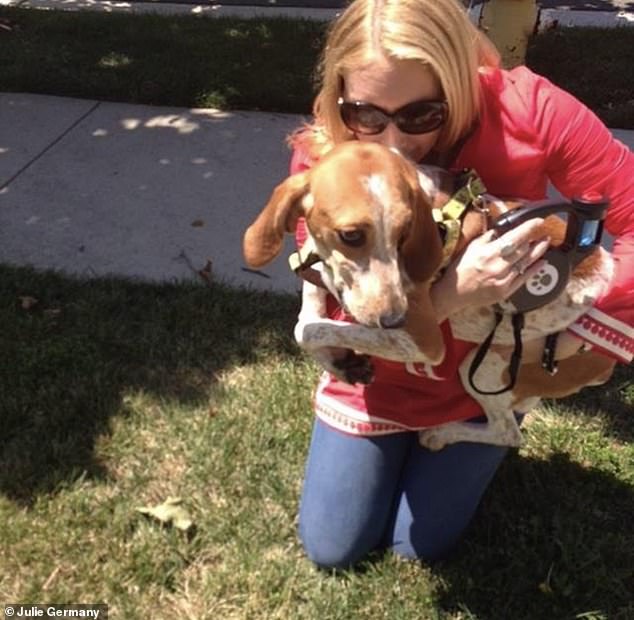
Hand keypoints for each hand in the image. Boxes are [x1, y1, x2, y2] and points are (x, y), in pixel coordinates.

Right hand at [431, 219, 550, 320]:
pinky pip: (524, 278)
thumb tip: (503, 229)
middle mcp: (498, 266)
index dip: (529, 228)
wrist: (454, 293)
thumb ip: (488, 238)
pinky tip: (542, 262)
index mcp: (489, 253)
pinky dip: (534, 269)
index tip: (538, 222)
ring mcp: (503, 280)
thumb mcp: (471, 247)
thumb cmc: (460, 269)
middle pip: (524, 250)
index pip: (515, 237)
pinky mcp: (505, 291)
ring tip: (545, 243)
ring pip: (526, 263)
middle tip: (544, 232)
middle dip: (536, 239)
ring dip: (538, 252)